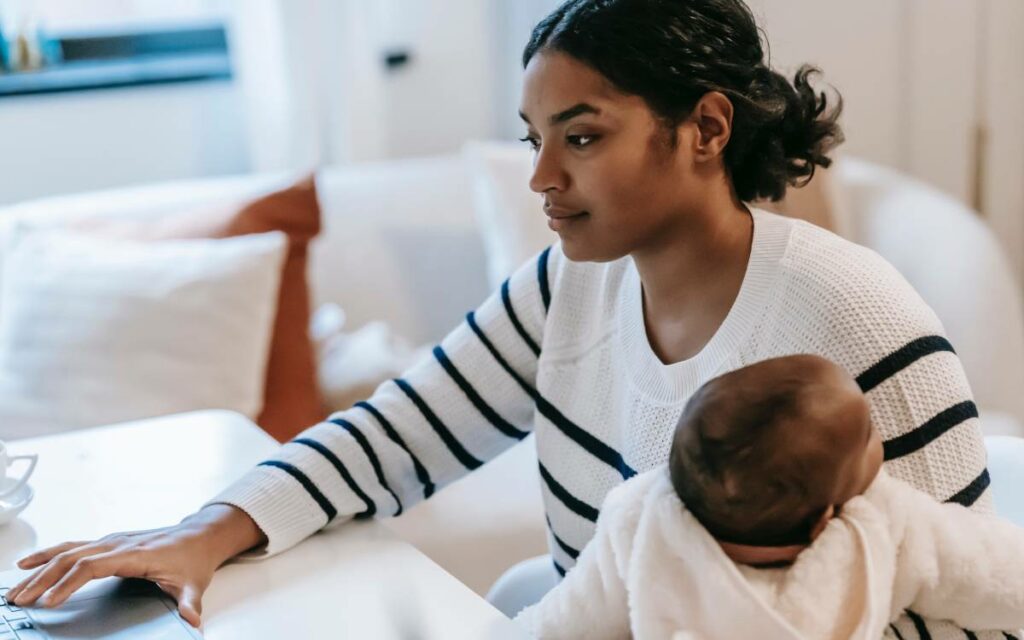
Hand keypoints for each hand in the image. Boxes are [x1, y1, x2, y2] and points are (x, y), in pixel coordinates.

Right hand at [4, 504, 265, 627]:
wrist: (200, 536)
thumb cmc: (194, 559)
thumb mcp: (194, 584)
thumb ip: (189, 603)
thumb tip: (192, 621)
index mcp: (135, 554)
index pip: (92, 565)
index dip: (68, 584)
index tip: (49, 602)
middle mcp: (118, 543)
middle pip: (71, 557)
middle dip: (42, 580)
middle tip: (20, 601)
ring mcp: (111, 541)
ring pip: (67, 551)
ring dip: (39, 569)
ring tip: (15, 589)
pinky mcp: (108, 542)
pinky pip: (73, 547)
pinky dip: (48, 555)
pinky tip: (29, 564)